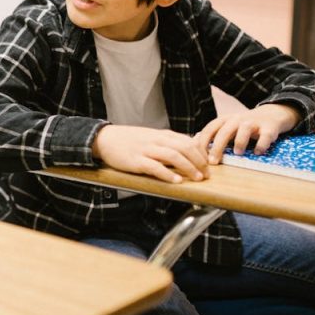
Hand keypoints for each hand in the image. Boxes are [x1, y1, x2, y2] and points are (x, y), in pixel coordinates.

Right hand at [92, 124, 209, 183]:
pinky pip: (155, 167)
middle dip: (199, 162)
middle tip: (207, 174)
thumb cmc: (129, 140)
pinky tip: (176, 180)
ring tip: (197, 178)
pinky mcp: (136, 160)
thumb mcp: (151, 136)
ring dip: (188, 167)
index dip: (202, 153)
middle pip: (184, 148)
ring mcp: (146, 150)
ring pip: (173, 156)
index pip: (188, 141)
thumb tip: (190, 145)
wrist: (105, 139)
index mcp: (162, 134)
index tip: (209, 164)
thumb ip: (169, 141)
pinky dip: (168, 174)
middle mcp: (156, 140)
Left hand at [195, 104, 300, 163]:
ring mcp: (254, 123)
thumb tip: (193, 142)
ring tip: (237, 153)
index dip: (203, 143)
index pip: (210, 129)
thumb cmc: (243, 125)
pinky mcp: (269, 128)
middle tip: (213, 162)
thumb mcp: (227, 126)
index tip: (198, 156)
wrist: (271, 114)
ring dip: (240, 141)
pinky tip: (257, 152)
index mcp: (225, 119)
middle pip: (225, 131)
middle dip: (217, 146)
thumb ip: (213, 134)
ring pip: (244, 129)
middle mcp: (238, 119)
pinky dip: (261, 145)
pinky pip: (265, 136)